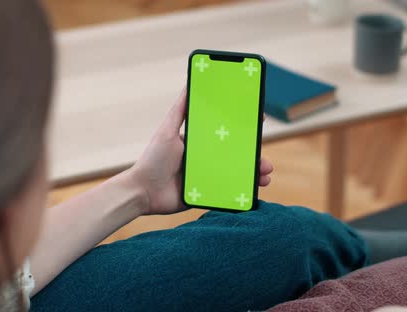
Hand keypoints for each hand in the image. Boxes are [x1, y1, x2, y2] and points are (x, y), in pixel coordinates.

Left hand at [129, 89, 273, 215]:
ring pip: (237, 173)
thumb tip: (189, 84)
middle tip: (263, 153)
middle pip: (235, 154)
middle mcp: (204, 158)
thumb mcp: (166, 131)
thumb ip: (179, 110)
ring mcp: (207, 176)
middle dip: (253, 153)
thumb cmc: (152, 160)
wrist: (142, 192)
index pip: (225, 132)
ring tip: (264, 174)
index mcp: (198, 142)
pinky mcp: (206, 194)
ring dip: (254, 172)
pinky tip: (255, 189)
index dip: (242, 128)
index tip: (258, 120)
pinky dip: (244, 190)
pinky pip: (229, 192)